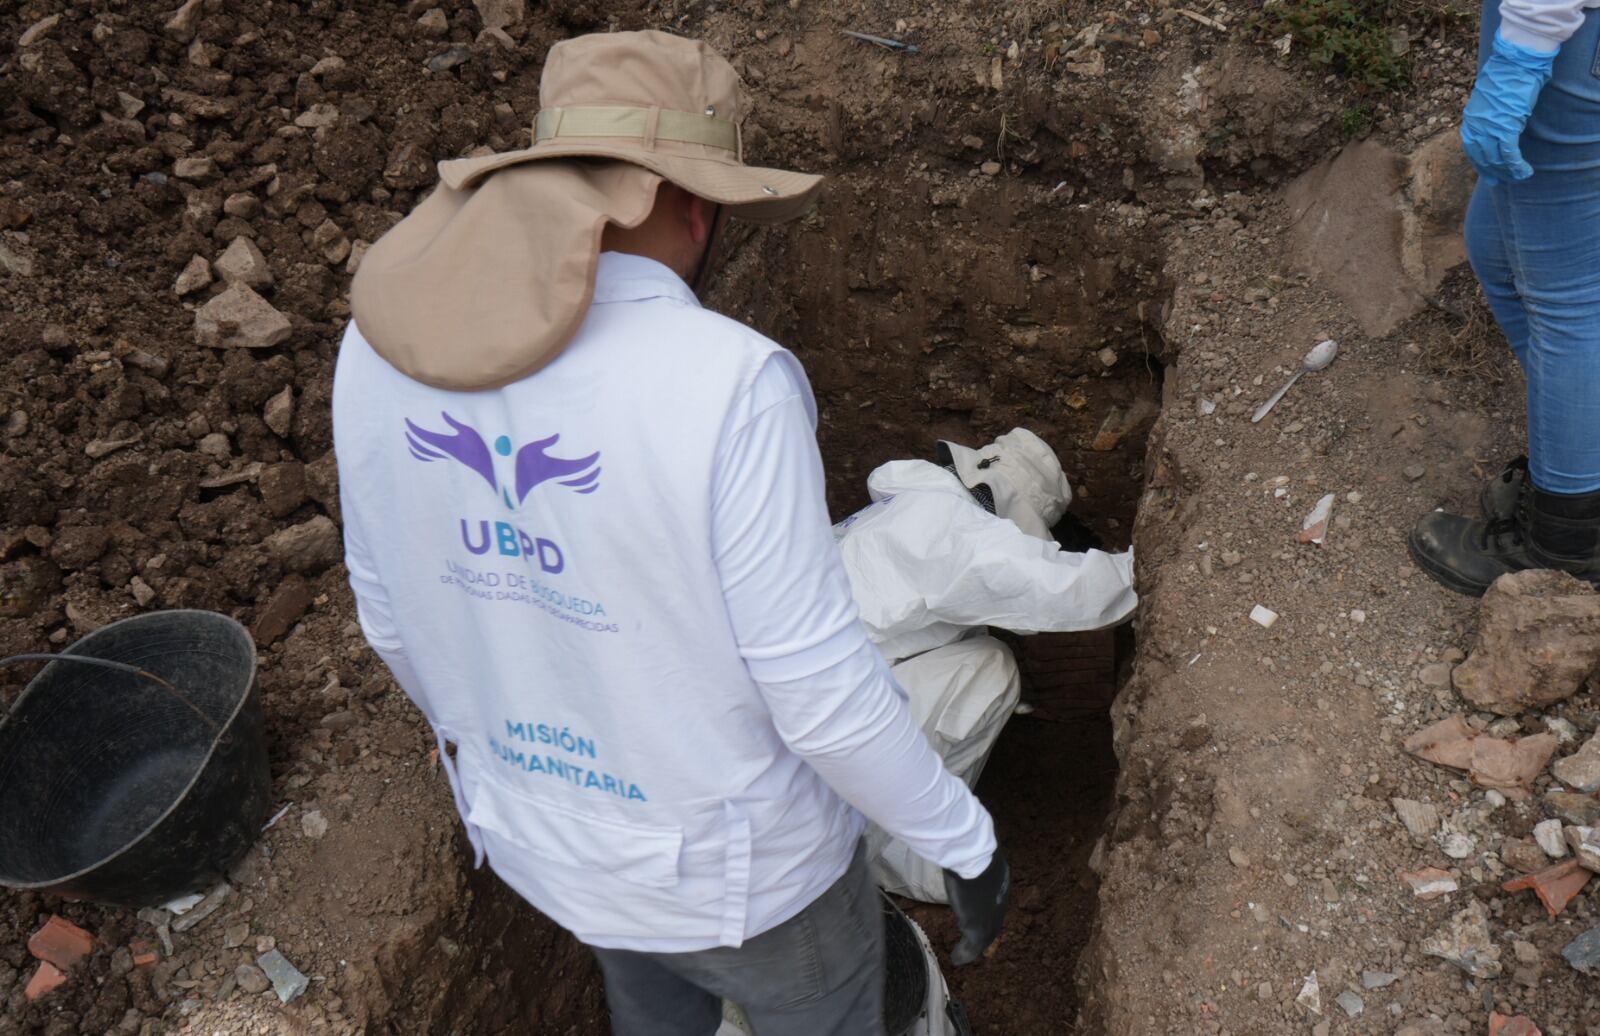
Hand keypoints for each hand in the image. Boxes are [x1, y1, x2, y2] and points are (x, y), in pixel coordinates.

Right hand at [943, 848, 1010, 965]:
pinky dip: (965, 954)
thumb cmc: (968, 843)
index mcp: (1001, 879)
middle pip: (993, 920)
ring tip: (963, 956)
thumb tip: (956, 844)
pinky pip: (973, 946)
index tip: (975, 913)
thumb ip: (967, 852)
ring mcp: (990, 915)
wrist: (971, 853)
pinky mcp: (978, 927)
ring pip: (984, 935)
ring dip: (974, 947)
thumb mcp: (971, 846)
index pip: (995, 899)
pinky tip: (957, 960)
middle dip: (984, 931)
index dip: (986, 909)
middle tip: (972, 943)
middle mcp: (1000, 899)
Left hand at [1460, 32, 1557, 183]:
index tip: (1488, 175)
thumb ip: (1490, 118)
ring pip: (1495, 159)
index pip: (1472, 150)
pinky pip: (1509, 154)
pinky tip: (1524, 172)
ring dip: (1508, 172)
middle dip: (1493, 172)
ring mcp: (1489, 129)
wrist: (1514, 64)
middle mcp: (1476, 127)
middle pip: (1482, 158)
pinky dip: (1516, 166)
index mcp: (1471, 121)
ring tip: (1518, 177)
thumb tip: (1498, 128)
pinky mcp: (1505, 128)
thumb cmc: (1507, 78)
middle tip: (1503, 182)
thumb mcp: (1491, 102)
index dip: (1480, 164)